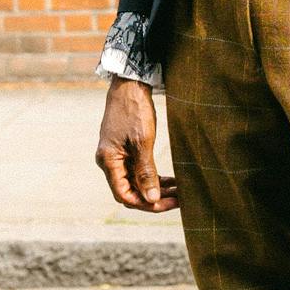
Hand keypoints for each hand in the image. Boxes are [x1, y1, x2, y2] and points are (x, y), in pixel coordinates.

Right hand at [95, 78, 176, 212]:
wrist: (130, 85)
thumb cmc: (134, 111)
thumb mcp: (142, 142)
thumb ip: (146, 172)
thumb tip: (151, 199)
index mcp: (108, 162)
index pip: (125, 195)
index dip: (147, 204)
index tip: (169, 204)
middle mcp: (109, 162)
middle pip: (131, 191)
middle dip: (155, 198)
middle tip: (180, 199)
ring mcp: (117, 156)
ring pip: (137, 182)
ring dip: (157, 188)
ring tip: (180, 191)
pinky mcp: (125, 150)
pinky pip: (138, 171)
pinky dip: (154, 177)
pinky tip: (172, 181)